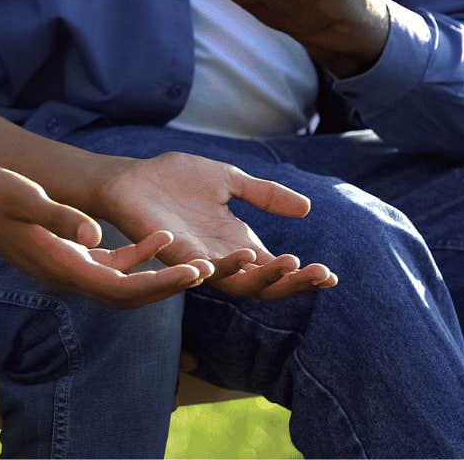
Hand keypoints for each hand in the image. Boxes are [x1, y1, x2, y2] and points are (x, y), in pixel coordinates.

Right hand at [0, 165, 213, 307]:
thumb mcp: (24, 196)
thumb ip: (60, 215)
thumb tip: (96, 234)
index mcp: (61, 266)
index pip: (121, 287)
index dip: (161, 283)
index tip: (194, 273)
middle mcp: (67, 275)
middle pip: (129, 295)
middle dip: (169, 287)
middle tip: (209, 272)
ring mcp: (68, 267)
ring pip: (124, 284)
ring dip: (159, 277)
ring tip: (196, 263)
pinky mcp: (68, 255)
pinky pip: (111, 266)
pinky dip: (138, 257)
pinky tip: (160, 239)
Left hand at [93, 152, 337, 300]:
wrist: (131, 178)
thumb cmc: (175, 181)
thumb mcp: (230, 181)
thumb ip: (264, 195)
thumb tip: (307, 208)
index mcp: (237, 244)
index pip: (275, 270)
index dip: (303, 276)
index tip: (332, 276)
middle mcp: (221, 258)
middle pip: (263, 284)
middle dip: (293, 282)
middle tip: (320, 273)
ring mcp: (197, 259)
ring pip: (235, 281)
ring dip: (263, 275)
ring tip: (289, 263)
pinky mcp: (173, 253)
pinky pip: (199, 269)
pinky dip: (220, 267)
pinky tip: (243, 258)